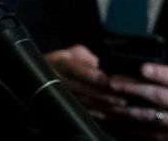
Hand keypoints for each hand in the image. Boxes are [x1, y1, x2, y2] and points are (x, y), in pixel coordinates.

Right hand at [45, 45, 167, 137]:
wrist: (45, 72)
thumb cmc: (67, 61)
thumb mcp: (76, 53)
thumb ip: (90, 59)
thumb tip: (104, 68)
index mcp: (61, 62)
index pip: (77, 69)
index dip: (93, 76)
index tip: (108, 81)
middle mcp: (56, 77)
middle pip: (81, 88)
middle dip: (103, 94)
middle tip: (121, 99)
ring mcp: (58, 92)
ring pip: (82, 101)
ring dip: (102, 106)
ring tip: (119, 108)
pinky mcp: (62, 103)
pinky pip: (80, 110)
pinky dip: (95, 114)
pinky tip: (108, 115)